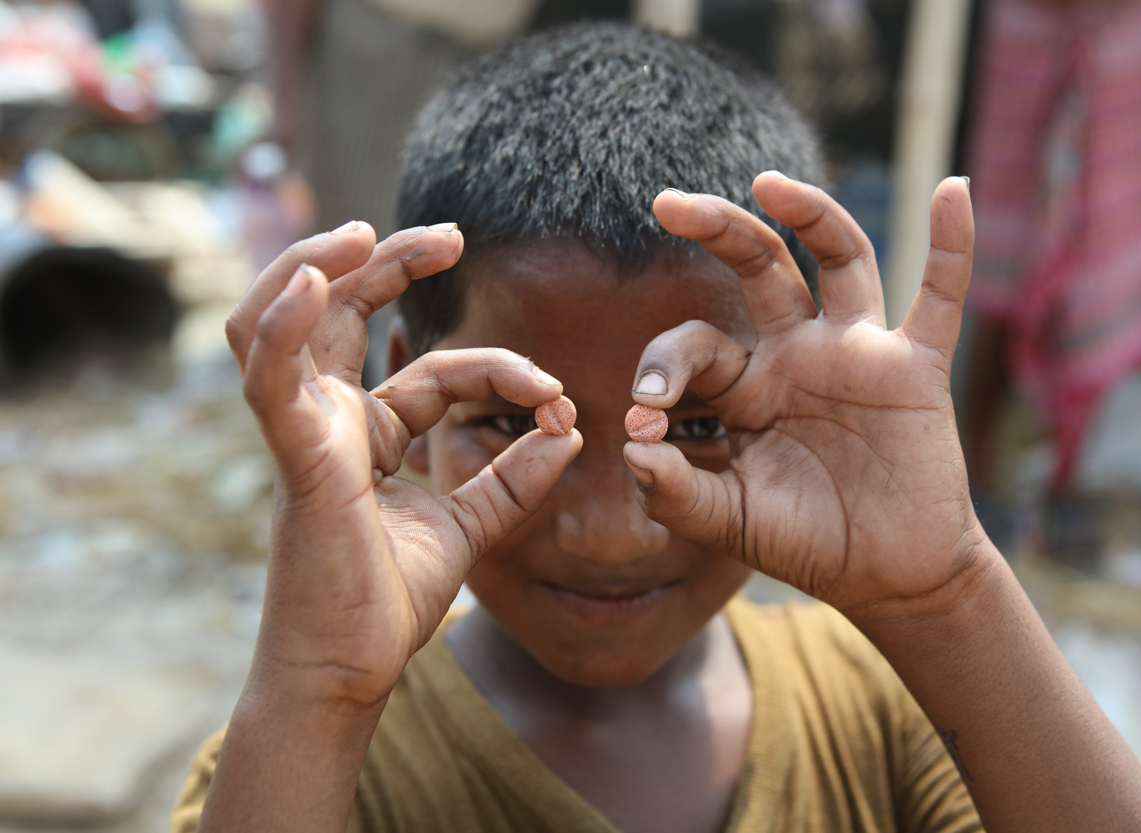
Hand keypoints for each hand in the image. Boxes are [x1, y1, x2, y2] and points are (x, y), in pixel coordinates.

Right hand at [225, 222, 581, 706]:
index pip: (439, 373)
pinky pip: (269, 375)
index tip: (559, 398)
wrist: (351, 670)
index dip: (504, 373)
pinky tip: (316, 280)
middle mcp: (329, 420)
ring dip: (314, 268)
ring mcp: (303, 433)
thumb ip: (514, 480)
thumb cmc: (390, 601)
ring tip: (364, 233)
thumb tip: (569, 434)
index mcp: (369, 433)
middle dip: (388, 262)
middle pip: (343, 314)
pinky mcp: (293, 457)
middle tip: (450, 236)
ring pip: (281, 322)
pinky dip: (283, 323)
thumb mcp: (470, 527)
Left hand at [623, 174, 985, 620]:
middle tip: (666, 203)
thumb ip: (675, 493)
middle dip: (716, 230)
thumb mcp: (726, 523)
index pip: (693, 346)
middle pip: (758, 267)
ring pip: (838, 260)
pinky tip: (953, 187)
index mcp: (744, 387)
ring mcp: (856, 354)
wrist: (885, 576)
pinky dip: (952, 246)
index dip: (661, 368)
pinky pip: (939, 299)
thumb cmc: (803, 543)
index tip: (645, 412)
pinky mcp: (914, 369)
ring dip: (810, 214)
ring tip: (768, 183)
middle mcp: (796, 354)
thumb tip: (630, 449)